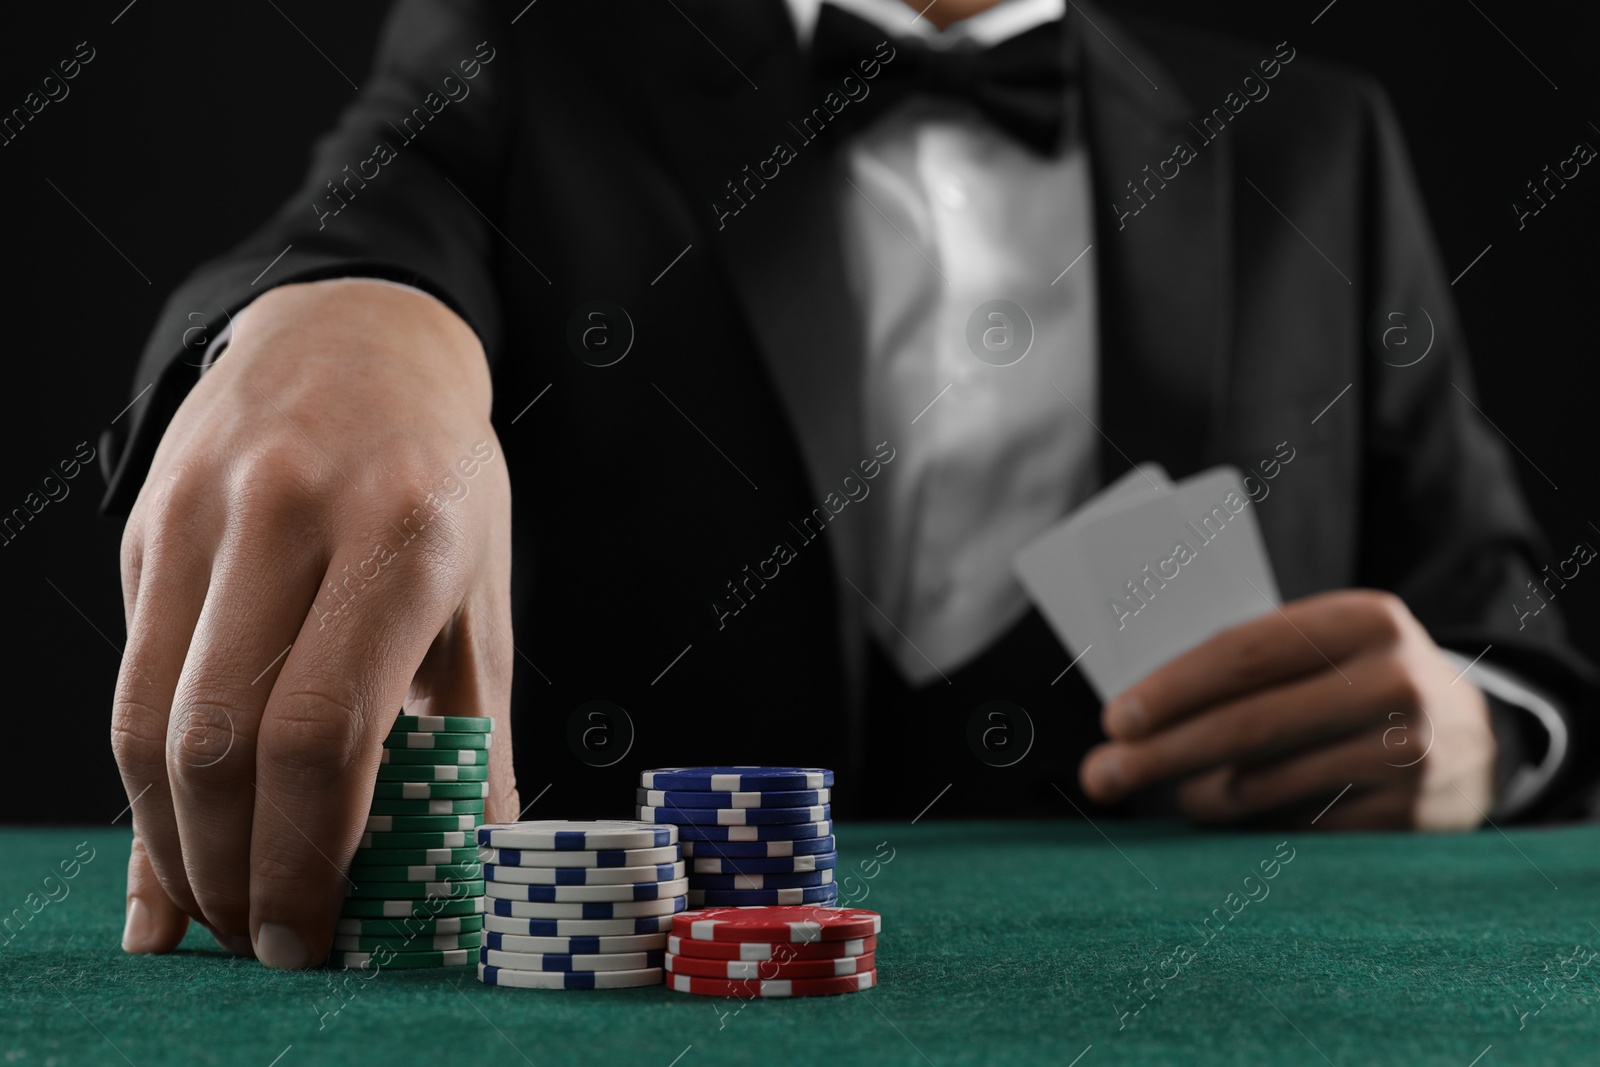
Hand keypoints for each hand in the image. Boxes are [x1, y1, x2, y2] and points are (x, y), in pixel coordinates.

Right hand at [111, 279, 517, 966]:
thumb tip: (464, 878)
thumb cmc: (439, 482)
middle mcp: (293, 514)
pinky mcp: (147, 522)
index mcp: (403, 535)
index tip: (313, 936)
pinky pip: (128, 673)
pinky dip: (141, 779)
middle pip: (224, 740)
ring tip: (214, 910)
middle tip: (262, 942)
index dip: (307, 857)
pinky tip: (167, 840)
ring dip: (173, 844)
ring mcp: (204, 511)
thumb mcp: (482, 596)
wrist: (359, 340)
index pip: (326, 732)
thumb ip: (474, 740)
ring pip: (153, 718)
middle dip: (233, 872)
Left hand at [1078, 590, 1494, 829]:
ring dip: (1194, 794)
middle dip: (1160, 753)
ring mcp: (1410, 755)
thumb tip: (1133, 714)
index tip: (1114, 720)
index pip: (1245, 653)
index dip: (1172, 689)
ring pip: (1264, 785)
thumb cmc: (1354, 679)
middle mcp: (1395, 683)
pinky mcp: (1410, 818)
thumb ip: (1245, 662)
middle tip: (1100, 774)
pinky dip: (1246, 825)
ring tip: (1167, 791)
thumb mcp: (1322, 643)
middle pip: (1247, 726)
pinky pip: (1296, 827)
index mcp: (1364, 619)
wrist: (1474, 734)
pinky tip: (1224, 814)